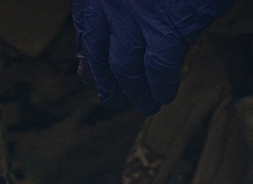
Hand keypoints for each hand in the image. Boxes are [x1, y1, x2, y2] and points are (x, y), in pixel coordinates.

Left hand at [73, 0, 234, 114]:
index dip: (88, 52)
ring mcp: (135, 15)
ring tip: (145, 104)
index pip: (85, 24)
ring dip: (135, 92)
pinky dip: (161, 86)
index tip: (91, 71)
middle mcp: (110, 0)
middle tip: (112, 99)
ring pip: (124, 68)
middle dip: (105, 81)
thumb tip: (104, 41)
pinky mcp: (167, 29)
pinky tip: (165, 94)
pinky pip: (158, 69)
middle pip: (99, 52)